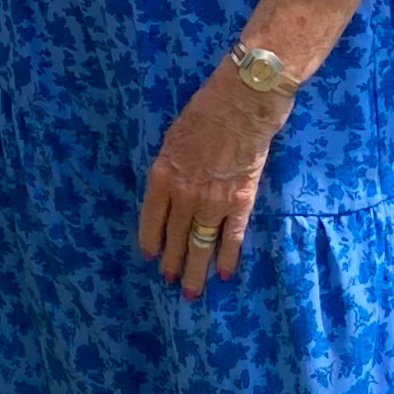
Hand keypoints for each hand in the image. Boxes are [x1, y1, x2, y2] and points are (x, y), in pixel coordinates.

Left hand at [136, 64, 288, 299]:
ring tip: (191, 291)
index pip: (151, 220)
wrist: (243, 102)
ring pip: (201, 245)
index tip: (151, 257)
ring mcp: (212, 202)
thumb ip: (171, 168)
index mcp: (161, 177)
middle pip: (175, 237)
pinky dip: (228, 258)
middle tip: (169, 281)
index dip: (151, 241)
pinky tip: (224, 274)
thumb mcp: (173, 138)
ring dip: (195, 270)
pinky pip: (231, 238)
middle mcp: (183, 196)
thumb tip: (172, 188)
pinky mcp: (240, 203)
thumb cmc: (206, 110)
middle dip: (172, 262)